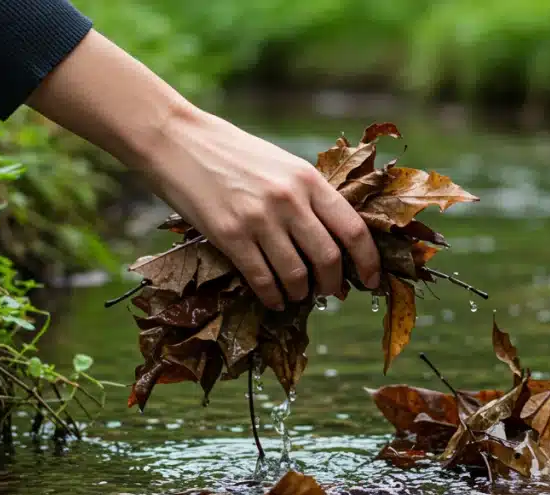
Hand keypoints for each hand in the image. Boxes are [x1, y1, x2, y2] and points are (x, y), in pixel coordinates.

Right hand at [24, 30, 380, 310]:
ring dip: (302, 293)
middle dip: (335, 284)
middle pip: (329, 258)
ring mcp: (259, 219)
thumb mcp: (282, 164)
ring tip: (299, 295)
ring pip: (296, 275)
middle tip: (333, 292)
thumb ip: (310, 196)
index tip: (372, 279)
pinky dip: (273, 296)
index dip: (369, 262)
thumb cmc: (233, 153)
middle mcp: (289, 200)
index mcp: (308, 179)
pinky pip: (262, 279)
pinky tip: (275, 300)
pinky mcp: (230, 236)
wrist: (177, 140)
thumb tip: (337, 238)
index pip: (353, 229)